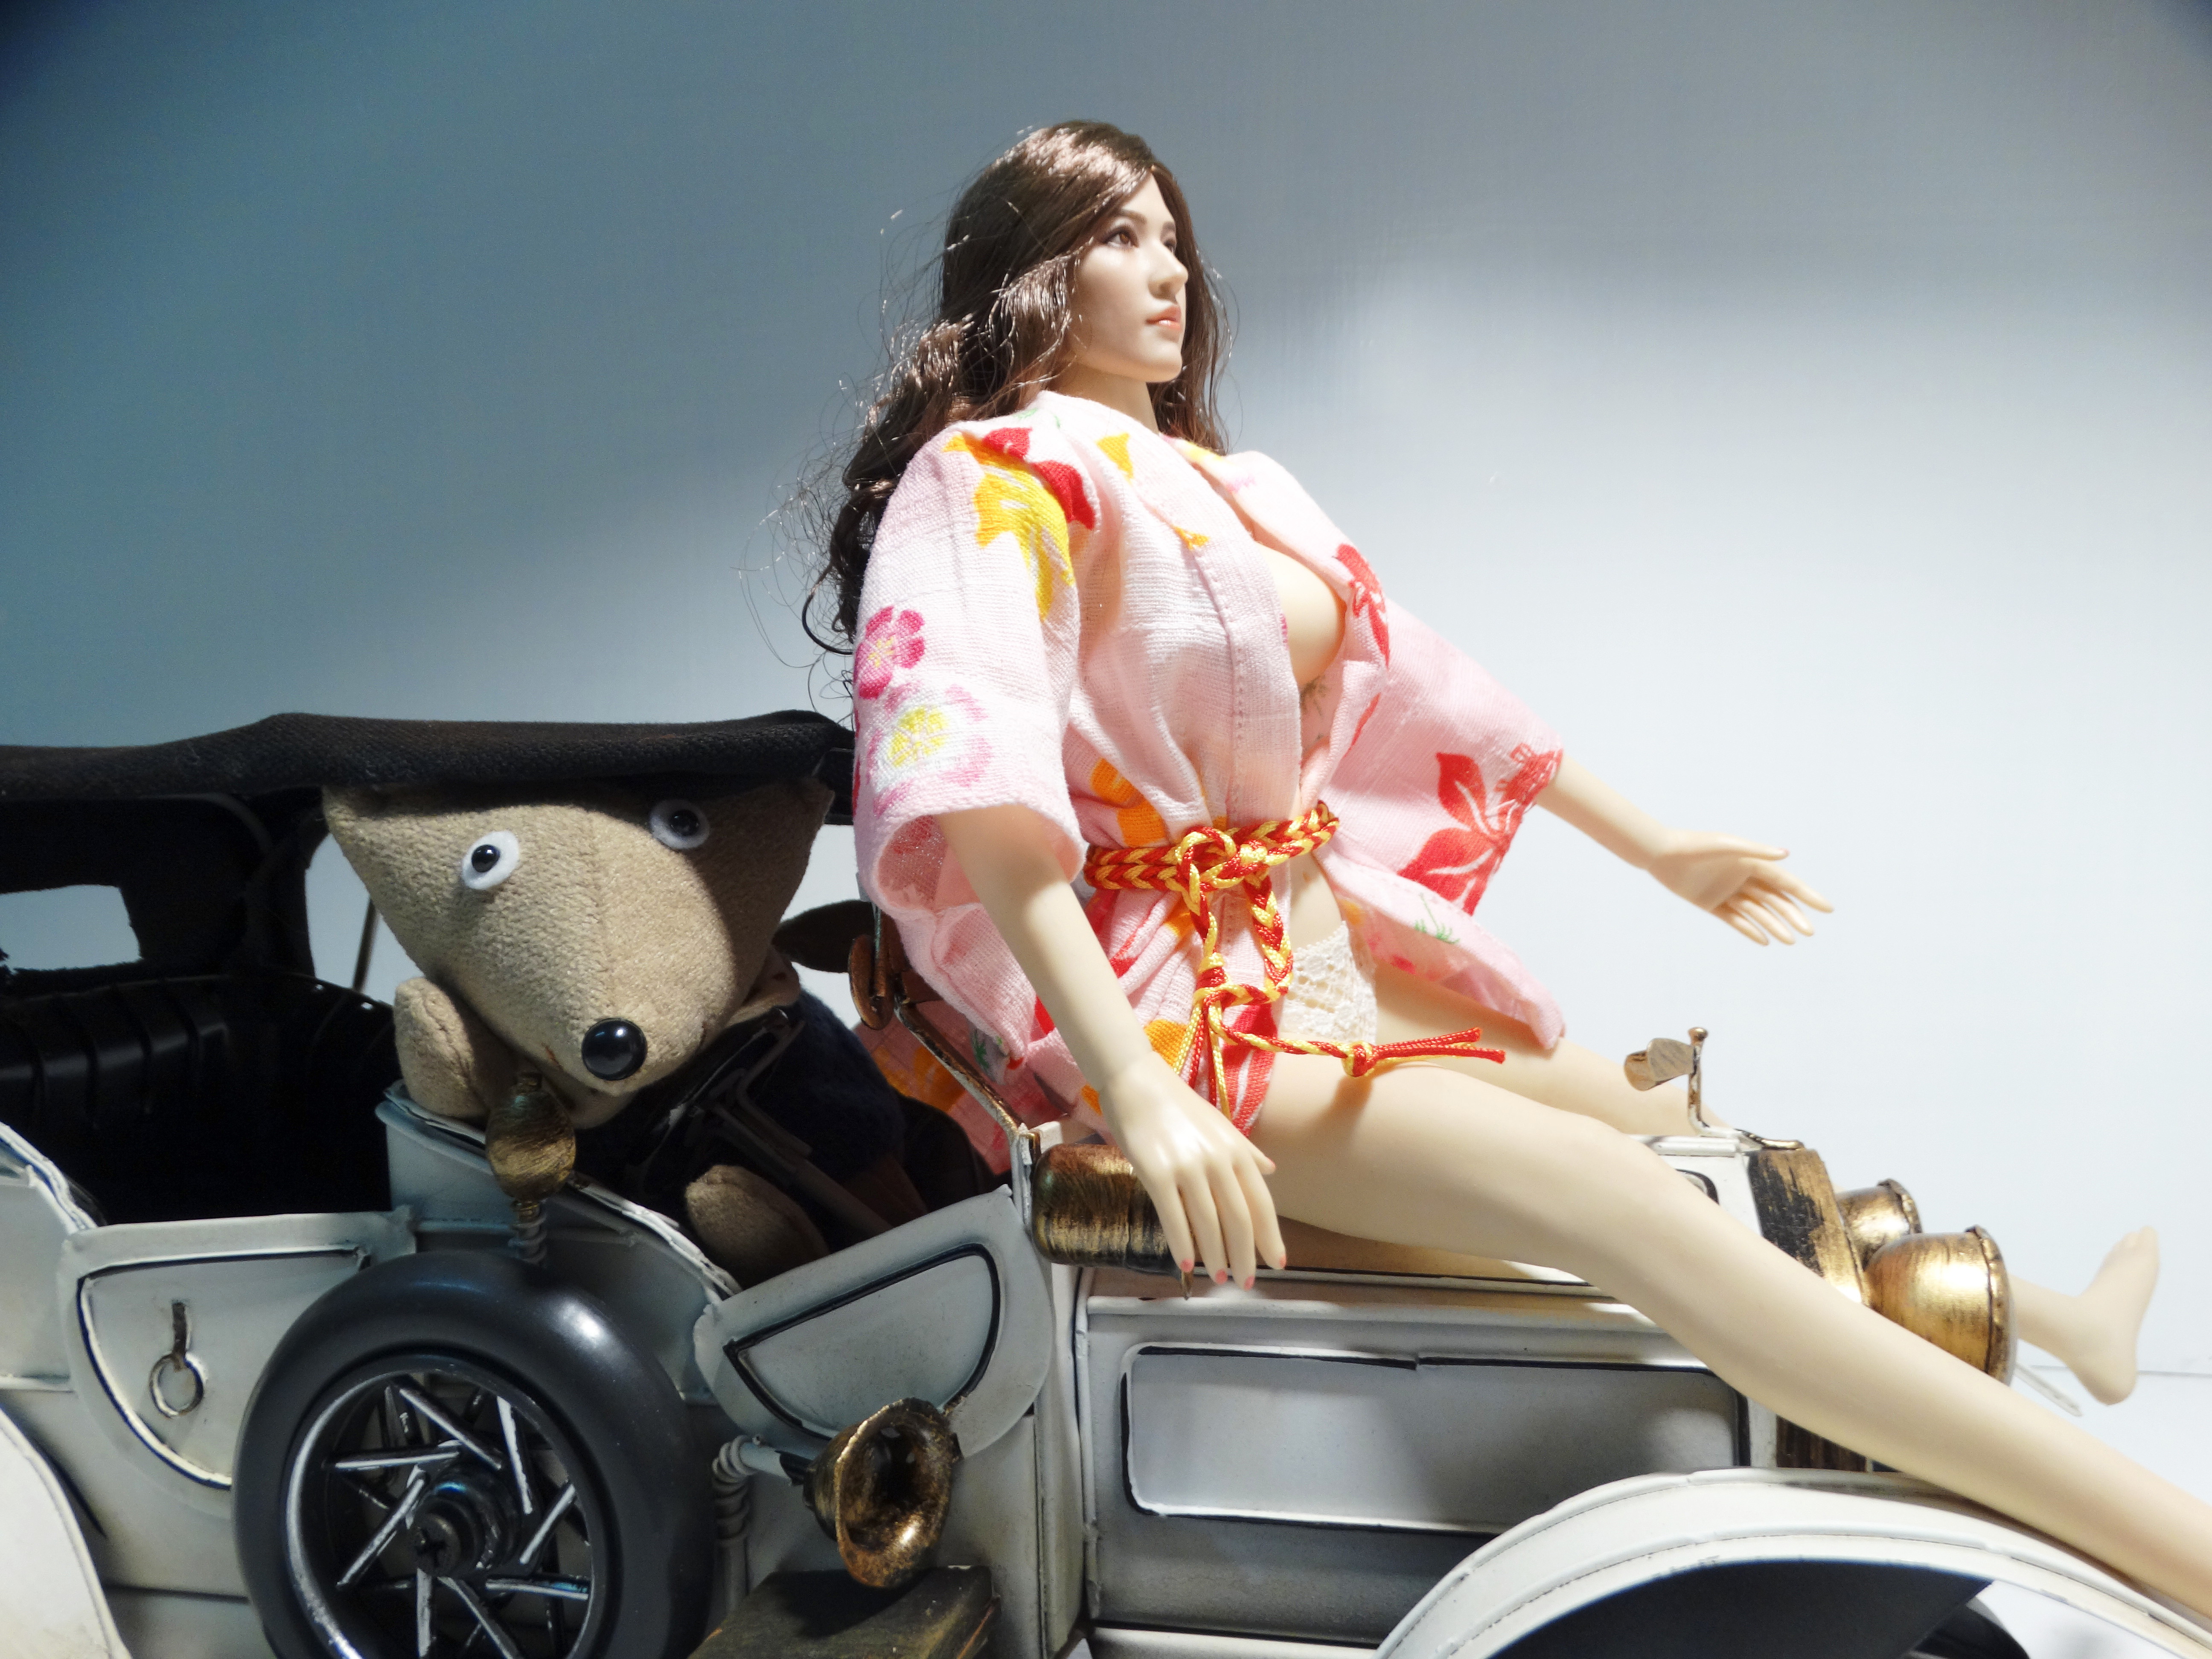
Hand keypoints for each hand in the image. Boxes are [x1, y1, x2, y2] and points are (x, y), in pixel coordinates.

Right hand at [1098, 1052, 1286, 1287]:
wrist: (1135, 1081)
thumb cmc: (1177, 1104)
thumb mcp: (1220, 1124)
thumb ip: (1246, 1151)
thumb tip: (1271, 1170)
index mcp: (1236, 1150)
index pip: (1261, 1202)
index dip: (1271, 1236)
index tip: (1277, 1263)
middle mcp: (1217, 1161)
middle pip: (1238, 1219)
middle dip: (1244, 1255)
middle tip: (1245, 1282)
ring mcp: (1187, 1167)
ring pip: (1208, 1223)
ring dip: (1215, 1256)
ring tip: (1218, 1277)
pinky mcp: (1156, 1173)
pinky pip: (1173, 1218)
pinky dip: (1181, 1245)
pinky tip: (1185, 1265)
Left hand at [1647, 832, 1833, 945]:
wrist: (1660, 854)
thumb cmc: (1695, 845)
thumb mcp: (1727, 846)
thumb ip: (1756, 851)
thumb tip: (1786, 853)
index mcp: (1751, 862)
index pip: (1786, 882)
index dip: (1806, 895)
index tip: (1826, 908)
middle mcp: (1742, 877)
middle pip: (1775, 900)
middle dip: (1793, 915)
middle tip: (1810, 932)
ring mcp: (1727, 891)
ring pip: (1757, 912)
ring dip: (1775, 925)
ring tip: (1791, 941)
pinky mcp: (1711, 904)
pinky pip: (1735, 920)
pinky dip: (1750, 930)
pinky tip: (1766, 941)